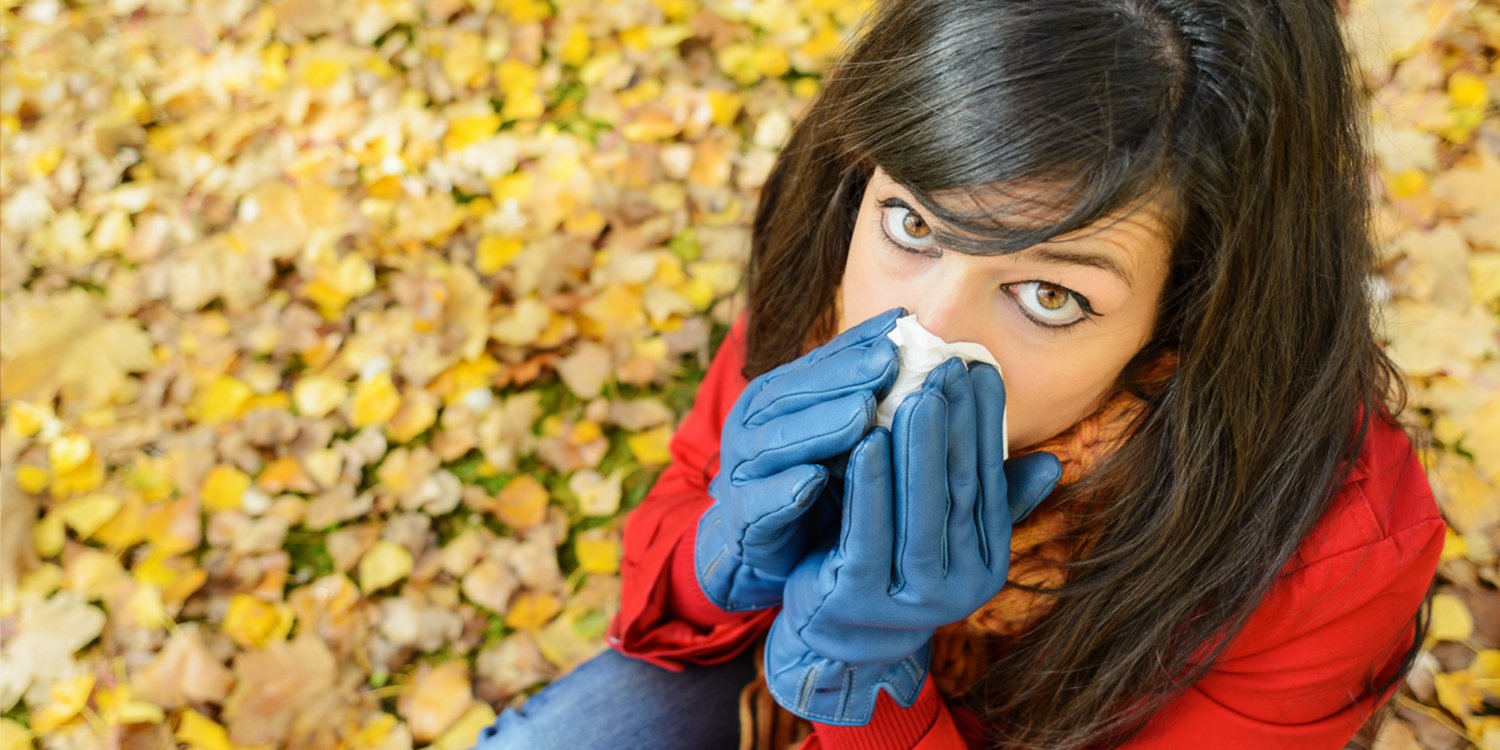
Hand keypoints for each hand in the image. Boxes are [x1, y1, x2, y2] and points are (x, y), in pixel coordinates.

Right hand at [694, 306, 905, 611]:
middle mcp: (753, 425)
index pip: (819, 363)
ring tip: (862, 415)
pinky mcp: (741, 518)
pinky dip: (784, 492)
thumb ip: (858, 386)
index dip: (858, 346)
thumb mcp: (837, 428)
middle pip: (797, 396)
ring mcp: (742, 470)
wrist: (766, 544)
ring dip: (821, 428)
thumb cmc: (813, 476)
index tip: (903, 330)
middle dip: (845, 379)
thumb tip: (905, 325)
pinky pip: (761, 503)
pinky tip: (813, 482)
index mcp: (776, 395)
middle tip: (889, 363)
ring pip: (779, 443)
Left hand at [762, 357, 1061, 724]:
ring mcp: (912, 597)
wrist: (832, 635)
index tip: (982, 370)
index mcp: (985, 561)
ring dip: (919, 448)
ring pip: (921, 510)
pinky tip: (867, 442)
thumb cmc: (890, 563)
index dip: (987, 424)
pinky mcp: (863, 597)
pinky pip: (870, 533)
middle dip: (956, 423)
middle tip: (950, 367)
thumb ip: (989, 497)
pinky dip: (870, 485)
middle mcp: (960, 585)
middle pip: (959, 489)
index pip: (989, 480)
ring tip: (917, 395)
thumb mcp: (943, 531)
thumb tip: (1052, 463)